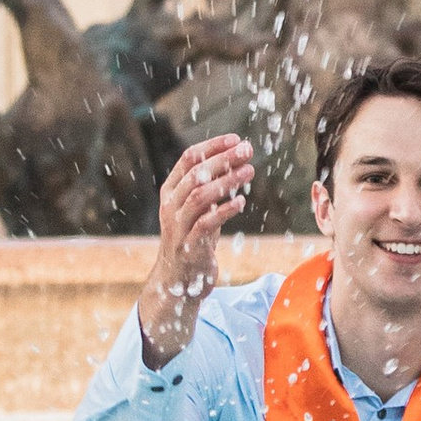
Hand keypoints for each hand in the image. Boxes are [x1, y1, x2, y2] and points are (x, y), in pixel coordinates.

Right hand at [141, 136, 252, 363]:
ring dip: (227, 181)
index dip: (213, 146)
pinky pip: (206, 223)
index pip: (188, 158)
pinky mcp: (189, 246)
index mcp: (170, 191)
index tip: (236, 139)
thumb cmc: (193, 240)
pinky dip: (224, 210)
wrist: (179, 281)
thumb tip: (234, 161)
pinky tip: (241, 203)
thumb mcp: (199, 210)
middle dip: (223, 159)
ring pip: (200, 196)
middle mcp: (170, 206)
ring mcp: (177, 226)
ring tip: (250, 172)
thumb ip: (209, 188)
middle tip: (248, 150)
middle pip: (195, 173)